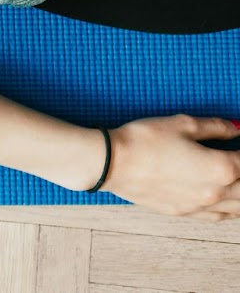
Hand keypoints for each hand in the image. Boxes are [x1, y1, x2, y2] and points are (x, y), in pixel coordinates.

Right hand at [99, 115, 239, 220]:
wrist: (113, 163)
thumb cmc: (145, 140)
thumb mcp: (182, 124)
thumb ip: (215, 127)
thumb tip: (235, 128)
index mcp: (221, 167)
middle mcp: (217, 192)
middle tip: (237, 161)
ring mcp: (201, 206)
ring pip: (239, 208)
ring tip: (238, 182)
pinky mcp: (184, 212)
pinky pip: (219, 217)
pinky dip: (231, 210)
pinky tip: (229, 204)